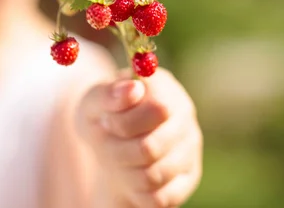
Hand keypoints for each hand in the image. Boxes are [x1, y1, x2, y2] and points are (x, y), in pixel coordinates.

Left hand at [77, 69, 201, 206]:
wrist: (110, 148)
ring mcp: (191, 146)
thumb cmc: (102, 119)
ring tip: (116, 158)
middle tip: (105, 144)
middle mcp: (184, 113)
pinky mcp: (189, 177)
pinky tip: (131, 174)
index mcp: (162, 85)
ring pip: (154, 175)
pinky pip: (159, 197)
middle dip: (118, 151)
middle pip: (152, 147)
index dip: (125, 122)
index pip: (158, 108)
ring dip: (124, 171)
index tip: (106, 121)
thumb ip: (108, 94)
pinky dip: (136, 191)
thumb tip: (133, 88)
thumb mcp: (92, 104)